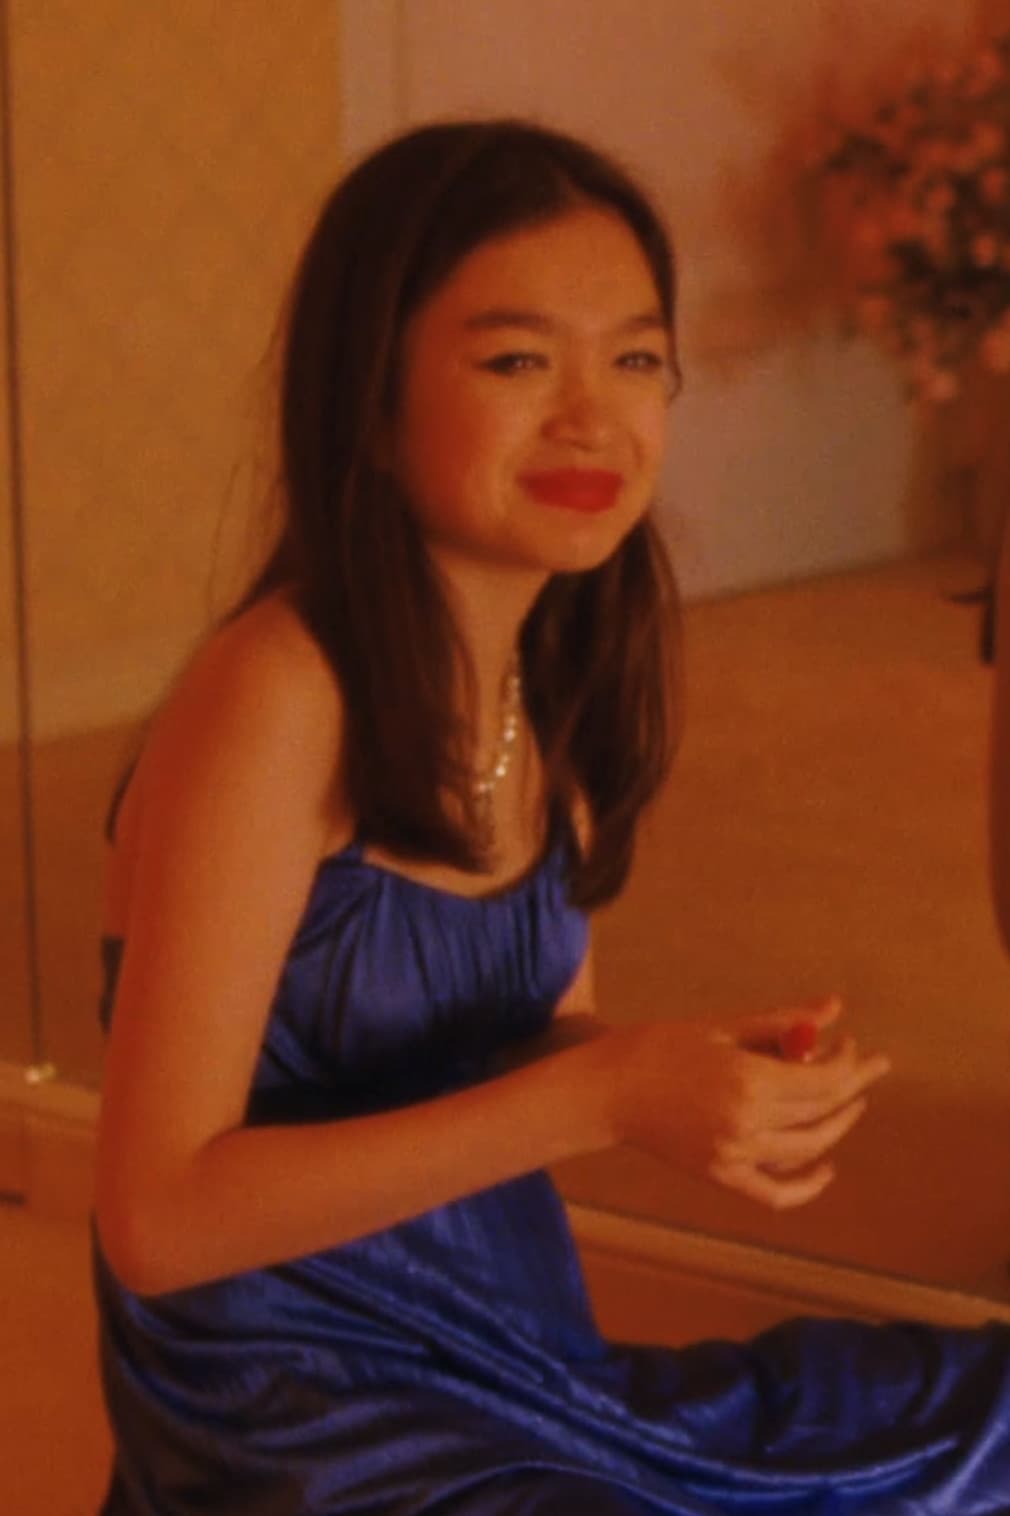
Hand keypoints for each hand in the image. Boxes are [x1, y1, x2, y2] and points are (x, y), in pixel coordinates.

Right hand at [610, 997, 890, 1208]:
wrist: (609, 1090)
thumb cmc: (661, 1047)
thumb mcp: (723, 1027)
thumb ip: (782, 1023)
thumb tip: (834, 1009)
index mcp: (749, 1080)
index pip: (824, 1079)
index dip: (847, 1061)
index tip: (850, 1043)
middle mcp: (748, 1123)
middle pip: (821, 1111)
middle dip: (851, 1085)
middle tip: (867, 1065)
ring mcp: (735, 1154)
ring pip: (808, 1148)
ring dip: (836, 1125)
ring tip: (848, 1102)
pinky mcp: (722, 1175)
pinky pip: (776, 1193)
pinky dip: (806, 1186)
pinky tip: (825, 1168)